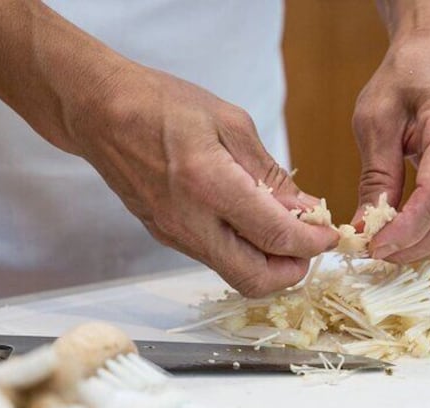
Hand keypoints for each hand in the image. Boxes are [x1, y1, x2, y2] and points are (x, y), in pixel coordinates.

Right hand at [70, 63, 337, 296]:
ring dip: (268, 264)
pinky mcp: (166, 237)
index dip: (312, 243)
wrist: (102, 114)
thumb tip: (305, 209)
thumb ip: (269, 174)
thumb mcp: (230, 123)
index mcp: (209, 185)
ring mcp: (175, 235)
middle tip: (308, 245)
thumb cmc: (163, 105)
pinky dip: (243, 253)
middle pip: (255, 279)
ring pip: (235, 275)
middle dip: (293, 271)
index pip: (276, 237)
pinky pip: (215, 259)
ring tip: (283, 231)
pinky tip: (251, 224)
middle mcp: (190, 222)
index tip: (328, 234)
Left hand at [352, 32, 429, 262]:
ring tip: (381, 247)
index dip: (406, 230)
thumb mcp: (375, 119)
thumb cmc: (405, 77)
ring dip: (420, 247)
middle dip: (411, 247)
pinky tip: (400, 235)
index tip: (373, 247)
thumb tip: (365, 226)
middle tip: (370, 253)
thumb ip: (376, 175)